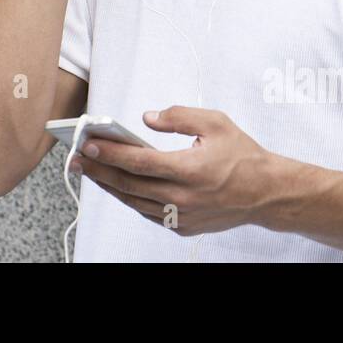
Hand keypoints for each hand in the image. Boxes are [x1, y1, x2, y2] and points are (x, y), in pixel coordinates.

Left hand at [69, 106, 279, 235]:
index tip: (88, 145)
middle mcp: (182, 197)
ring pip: (133, 202)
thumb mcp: (215, 122)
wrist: (266, 193)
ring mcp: (181, 215)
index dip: (110, 153)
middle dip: (98, 170)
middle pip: (129, 184)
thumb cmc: (242, 156)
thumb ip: (179, 116)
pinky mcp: (182, 226)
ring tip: (89, 171)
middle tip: (75, 160)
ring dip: (108, 186)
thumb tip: (147, 118)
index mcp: (189, 170)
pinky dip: (129, 198)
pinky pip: (147, 212)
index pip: (138, 161)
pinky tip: (117, 185)